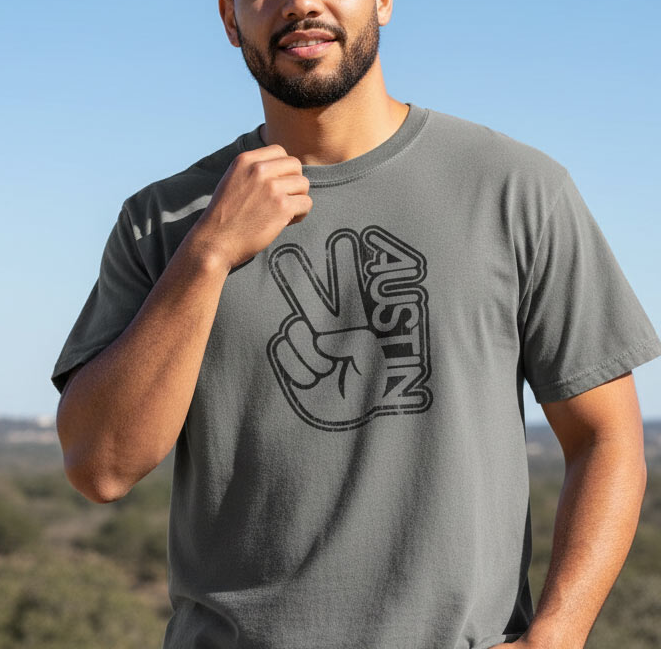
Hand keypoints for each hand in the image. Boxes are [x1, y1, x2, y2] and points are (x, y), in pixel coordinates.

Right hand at [192, 144, 311, 269]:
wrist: (215, 241)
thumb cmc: (225, 215)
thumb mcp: (233, 179)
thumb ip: (255, 169)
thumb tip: (285, 167)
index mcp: (246, 160)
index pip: (280, 151)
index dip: (282, 169)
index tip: (274, 185)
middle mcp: (259, 169)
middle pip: (295, 165)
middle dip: (292, 182)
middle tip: (281, 200)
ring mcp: (272, 187)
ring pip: (303, 184)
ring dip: (297, 199)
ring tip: (282, 212)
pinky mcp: (282, 206)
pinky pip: (306, 203)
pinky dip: (300, 214)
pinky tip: (285, 222)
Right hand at [267, 227, 430, 428]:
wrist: (358, 423)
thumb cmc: (376, 386)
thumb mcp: (374, 355)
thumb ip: (350, 338)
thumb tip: (317, 336)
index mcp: (357, 320)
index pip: (349, 284)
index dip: (345, 259)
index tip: (342, 237)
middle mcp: (330, 327)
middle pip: (311, 294)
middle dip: (299, 275)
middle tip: (284, 254)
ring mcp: (310, 344)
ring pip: (296, 330)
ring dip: (312, 356)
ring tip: (329, 372)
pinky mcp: (293, 362)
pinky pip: (286, 351)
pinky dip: (300, 369)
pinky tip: (315, 380)